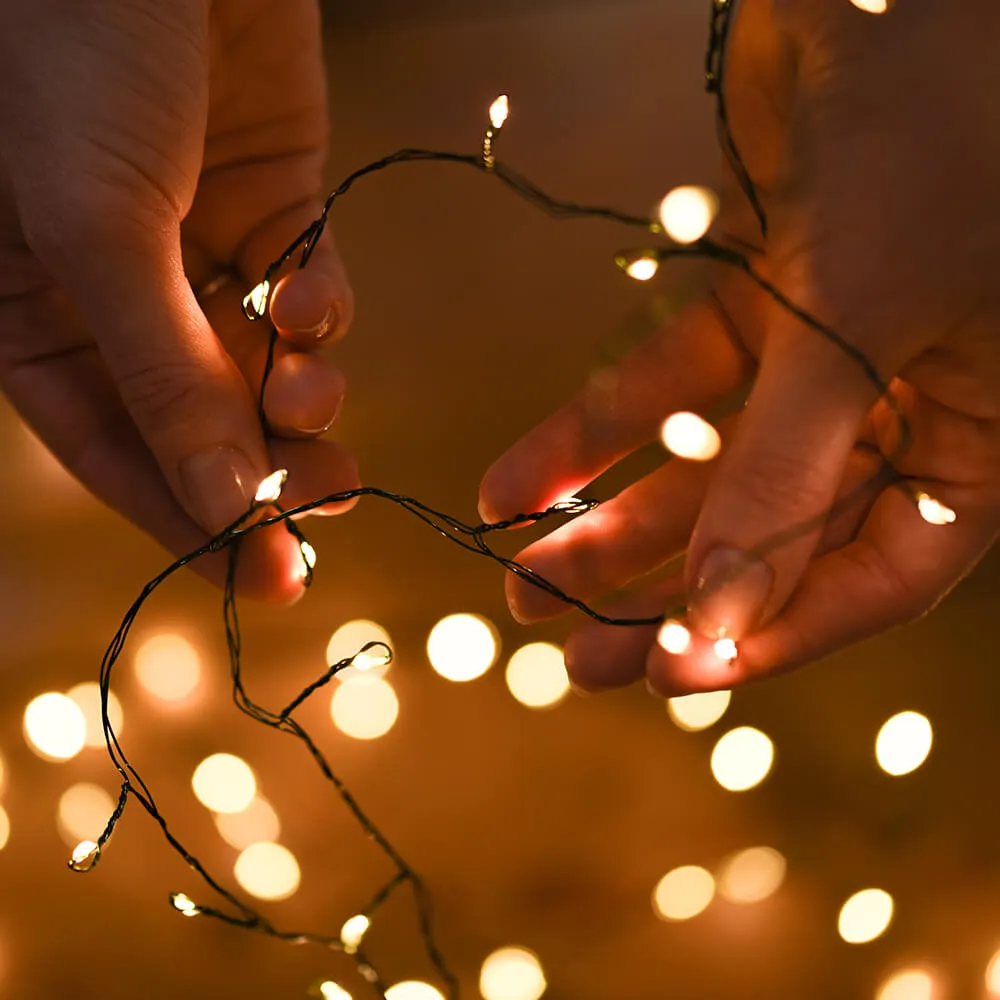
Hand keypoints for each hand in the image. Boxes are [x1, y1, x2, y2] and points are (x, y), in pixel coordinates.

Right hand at [0, 0, 357, 601]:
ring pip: (265, 367)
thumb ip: (163, 376)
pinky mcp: (278, 202)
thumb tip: (223, 507)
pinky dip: (321, 314)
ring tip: (317, 404)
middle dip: (266, 472)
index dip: (190, 524)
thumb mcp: (98, 231)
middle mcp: (120, 293)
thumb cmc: (71, 54)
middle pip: (204, 422)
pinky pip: (307, 289)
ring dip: (301, 400)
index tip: (264, 583)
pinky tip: (312, 309)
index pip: (117, 452)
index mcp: (36, 313)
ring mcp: (203, 248)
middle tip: (325, 511)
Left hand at [479, 0, 999, 694]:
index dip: (769, 634)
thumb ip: (787, 469)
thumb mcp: (859, 318)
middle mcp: (906, 406)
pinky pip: (667, 381)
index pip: (874, 576)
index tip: (665, 676)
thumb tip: (720, 616)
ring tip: (521, 581)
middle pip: (774, 535)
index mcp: (981, 436)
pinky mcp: (761, 297)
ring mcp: (829, 353)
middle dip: (666, 595)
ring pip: (706, 466)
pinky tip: (514, 484)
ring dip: (610, 523)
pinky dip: (591, 429)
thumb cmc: (933, 132)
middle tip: (569, 654)